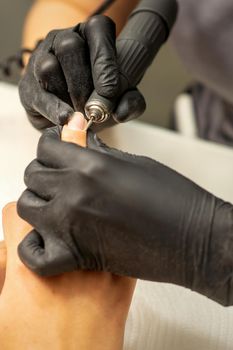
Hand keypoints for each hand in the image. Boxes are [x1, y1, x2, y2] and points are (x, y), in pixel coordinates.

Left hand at [17, 127, 232, 304]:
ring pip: (26, 208)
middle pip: (33, 175)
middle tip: (61, 179)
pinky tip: (50, 240)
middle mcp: (74, 191)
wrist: (192, 238)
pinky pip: (33, 256)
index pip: (45, 146)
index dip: (51, 147)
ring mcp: (70, 225)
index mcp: (90, 164)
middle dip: (45, 173)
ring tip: (57, 207)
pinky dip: (35, 249)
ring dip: (38, 205)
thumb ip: (97, 152)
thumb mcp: (133, 163)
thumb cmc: (172, 198)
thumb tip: (77, 139)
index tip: (58, 151)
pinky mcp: (76, 256)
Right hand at [19, 15, 144, 130]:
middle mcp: (62, 40)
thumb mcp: (120, 99)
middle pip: (70, 46)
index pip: (98, 29)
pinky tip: (66, 118)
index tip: (111, 91)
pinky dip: (55, 108)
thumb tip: (123, 112)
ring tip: (81, 114)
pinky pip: (39, 93)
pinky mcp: (28, 86)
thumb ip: (131, 103)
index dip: (105, 59)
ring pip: (50, 67)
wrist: (70, 117)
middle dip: (85, 82)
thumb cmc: (97, 100)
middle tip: (95, 106)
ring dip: (69, 94)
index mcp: (89, 36)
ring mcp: (41, 60)